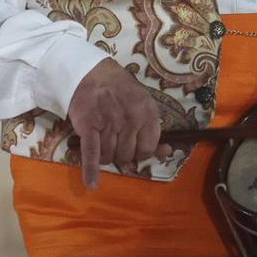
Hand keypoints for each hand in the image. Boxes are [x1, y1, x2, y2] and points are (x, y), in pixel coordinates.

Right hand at [64, 58, 169, 189]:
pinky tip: (92, 183)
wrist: (90, 73)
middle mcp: (131, 119)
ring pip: (109, 156)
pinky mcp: (89, 126)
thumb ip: (153, 129)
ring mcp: (110, 123)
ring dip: (104, 155)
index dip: (139, 152)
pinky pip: (92, 153)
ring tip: (100, 141)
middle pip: (127, 155)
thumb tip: (167, 152)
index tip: (132, 147)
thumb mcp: (143, 103)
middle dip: (120, 154)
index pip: (148, 149)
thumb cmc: (119, 90)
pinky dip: (91, 170)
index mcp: (148, 113)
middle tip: (113, 141)